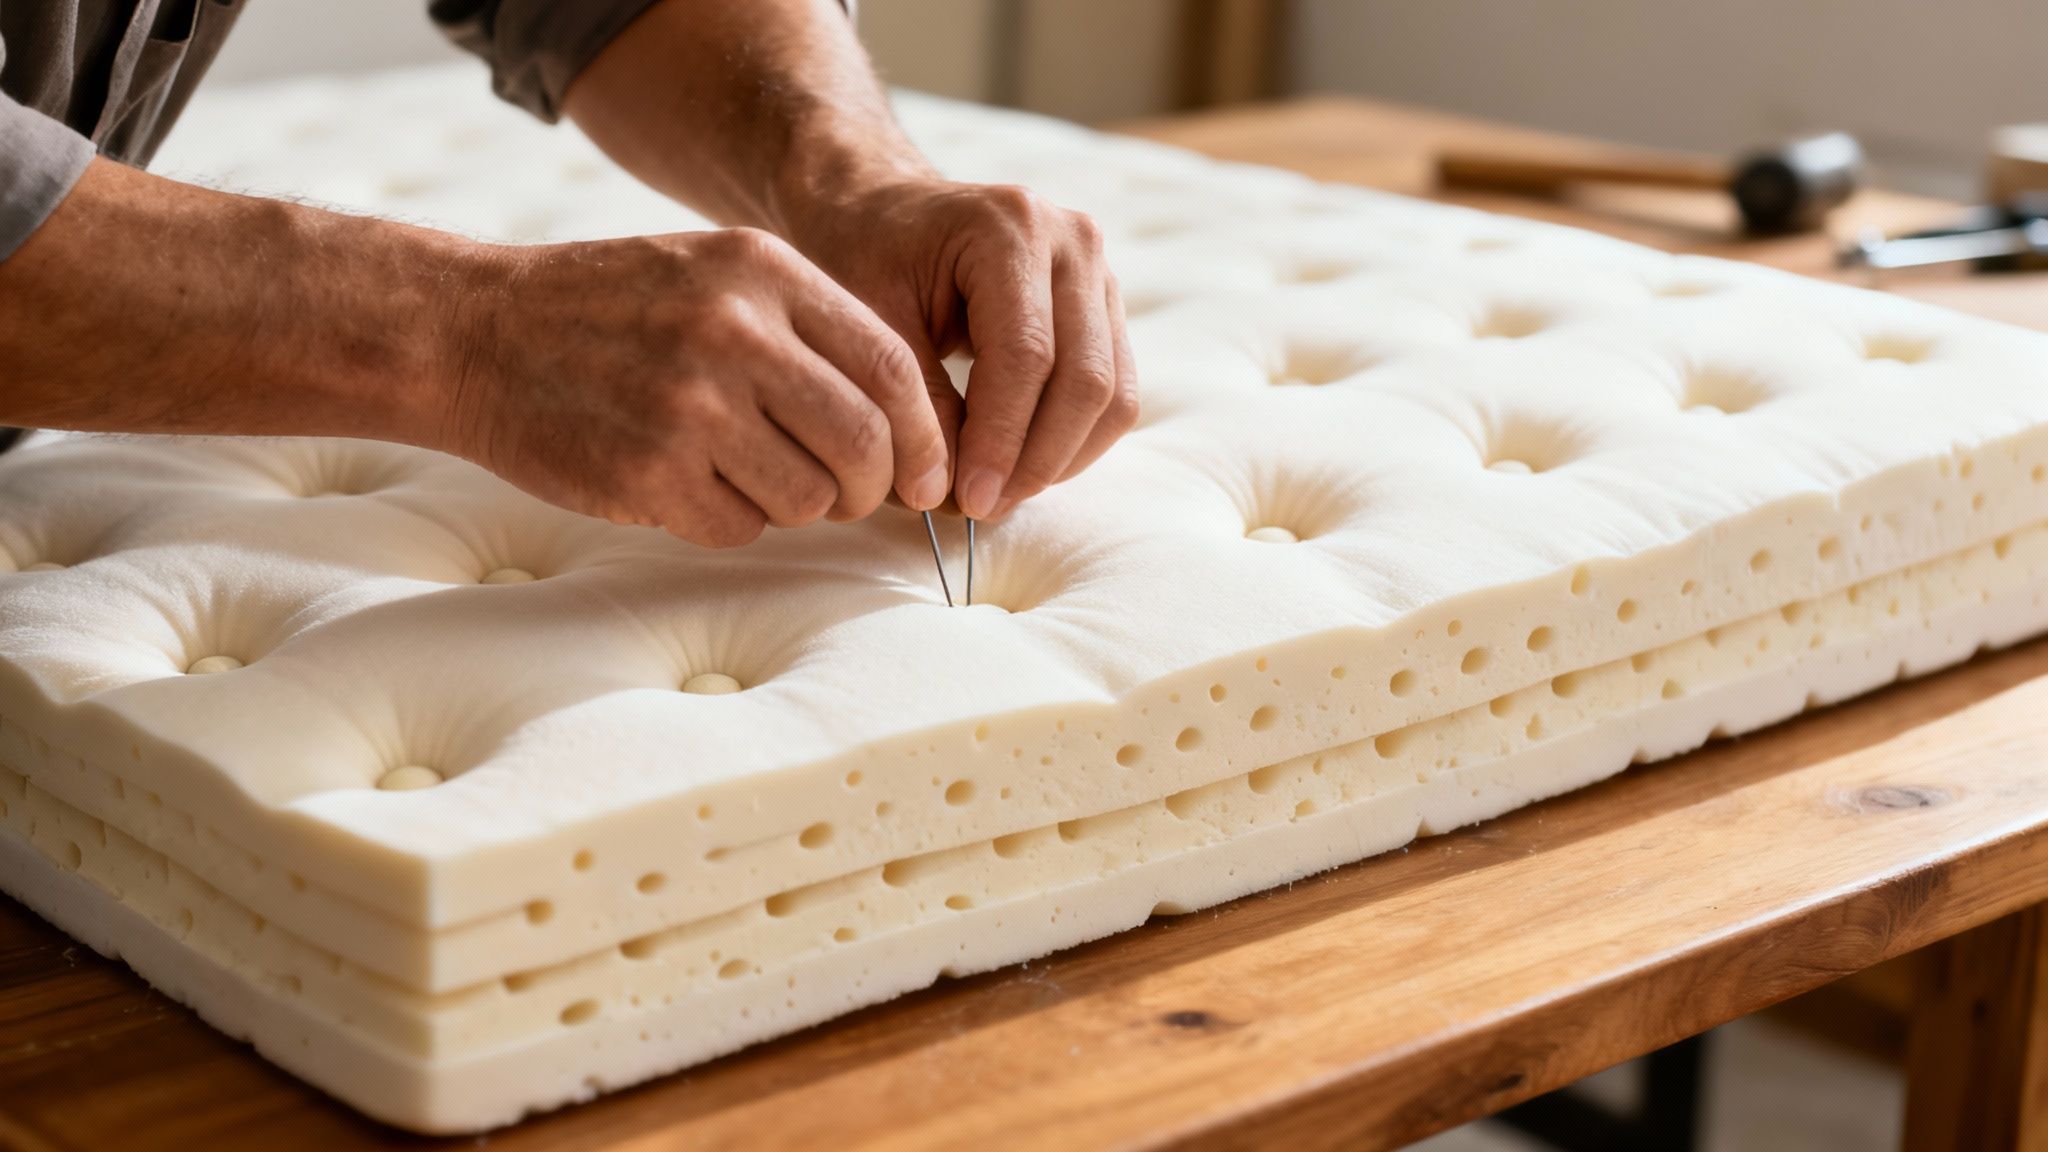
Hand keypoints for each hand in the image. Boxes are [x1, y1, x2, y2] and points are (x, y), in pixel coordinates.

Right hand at [442, 227, 949, 546]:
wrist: (469, 332)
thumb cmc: (609, 310)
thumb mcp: (714, 276)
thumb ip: (806, 333)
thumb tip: (907, 432)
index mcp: (763, 273)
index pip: (892, 368)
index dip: (924, 436)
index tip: (926, 475)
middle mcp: (733, 332)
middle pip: (864, 443)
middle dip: (873, 488)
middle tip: (850, 498)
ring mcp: (688, 404)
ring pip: (808, 497)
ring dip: (795, 506)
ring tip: (747, 477)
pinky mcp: (646, 471)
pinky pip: (739, 528)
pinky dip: (730, 522)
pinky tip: (688, 486)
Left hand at [784, 179, 1139, 519]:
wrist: (882, 207)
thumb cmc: (864, 255)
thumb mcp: (870, 323)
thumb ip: (915, 405)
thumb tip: (951, 494)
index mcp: (1009, 227)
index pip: (1027, 356)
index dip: (1002, 440)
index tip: (967, 500)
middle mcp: (1071, 241)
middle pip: (1085, 379)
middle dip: (1036, 459)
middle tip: (982, 507)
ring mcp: (1099, 271)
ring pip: (1112, 394)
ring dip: (1060, 458)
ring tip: (999, 492)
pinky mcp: (1105, 307)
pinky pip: (1115, 392)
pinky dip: (1074, 441)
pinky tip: (1022, 465)